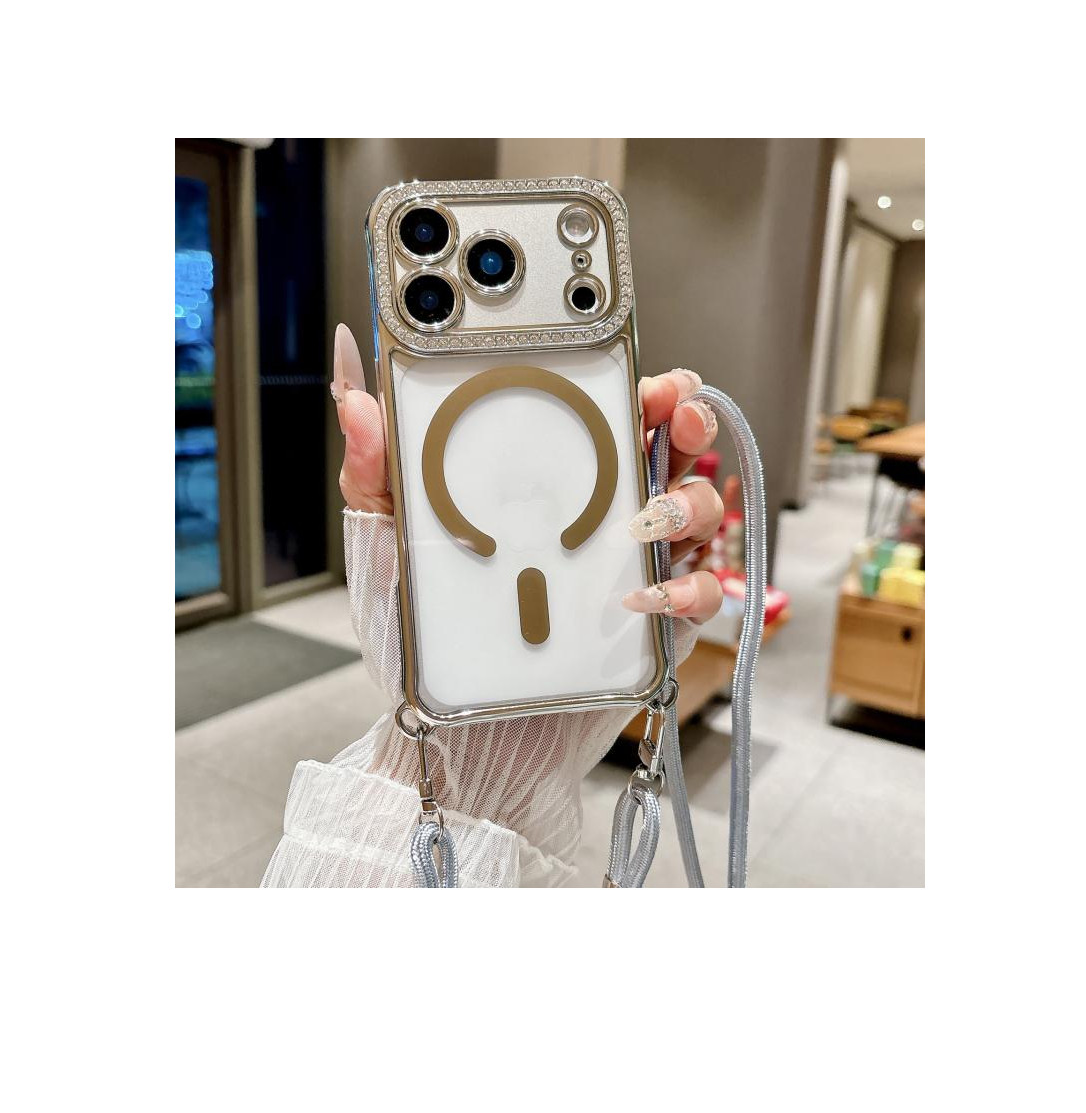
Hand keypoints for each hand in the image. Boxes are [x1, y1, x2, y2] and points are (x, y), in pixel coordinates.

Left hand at [332, 326, 724, 624]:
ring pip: (697, 511)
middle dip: (689, 419)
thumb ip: (374, 472)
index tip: (646, 377)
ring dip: (689, 503)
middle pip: (671, 448)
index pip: (608, 414)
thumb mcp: (387, 545)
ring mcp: (633, 567)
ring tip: (648, 520)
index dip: (639, 386)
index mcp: (548, 483)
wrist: (452, 735)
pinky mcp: (655, 625)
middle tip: (678, 417)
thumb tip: (355, 401)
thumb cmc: (420, 640)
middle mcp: (600, 517)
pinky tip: (642, 595)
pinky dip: (688, 588)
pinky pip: (703, 593)